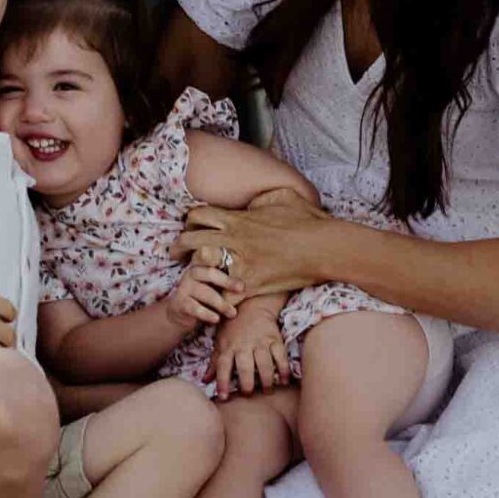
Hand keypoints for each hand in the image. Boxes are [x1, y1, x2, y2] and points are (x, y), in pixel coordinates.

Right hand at [161, 260, 241, 335]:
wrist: (182, 314)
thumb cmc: (205, 298)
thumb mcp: (216, 288)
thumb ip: (227, 284)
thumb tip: (246, 287)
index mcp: (202, 265)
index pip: (214, 258)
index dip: (226, 262)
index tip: (240, 275)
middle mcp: (192, 273)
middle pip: (210, 273)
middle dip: (227, 281)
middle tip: (241, 289)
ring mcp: (184, 287)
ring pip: (204, 292)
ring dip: (221, 303)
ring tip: (232, 313)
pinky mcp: (179, 303)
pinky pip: (195, 307)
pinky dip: (207, 314)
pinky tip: (216, 319)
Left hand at [171, 194, 337, 297]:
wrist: (324, 247)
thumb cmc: (307, 220)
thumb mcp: (282, 197)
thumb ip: (261, 198)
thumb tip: (253, 201)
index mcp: (238, 218)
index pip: (199, 215)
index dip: (190, 220)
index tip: (189, 227)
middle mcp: (234, 239)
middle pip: (191, 240)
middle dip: (179, 246)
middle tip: (175, 254)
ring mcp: (240, 262)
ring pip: (201, 265)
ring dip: (194, 271)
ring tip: (190, 279)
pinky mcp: (250, 284)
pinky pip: (223, 292)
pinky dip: (218, 297)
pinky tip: (215, 300)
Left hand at [208, 301, 291, 398]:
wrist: (252, 304)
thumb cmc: (232, 327)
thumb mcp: (220, 342)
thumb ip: (214, 363)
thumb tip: (205, 381)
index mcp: (228, 347)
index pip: (223, 367)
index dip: (222, 383)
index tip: (224, 397)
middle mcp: (243, 345)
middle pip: (245, 367)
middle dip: (247, 383)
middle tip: (248, 394)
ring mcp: (260, 342)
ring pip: (264, 363)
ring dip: (266, 379)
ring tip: (267, 391)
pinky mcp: (274, 339)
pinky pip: (280, 355)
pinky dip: (284, 369)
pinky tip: (284, 380)